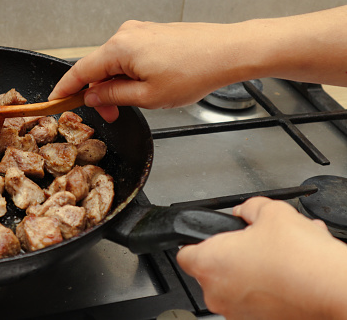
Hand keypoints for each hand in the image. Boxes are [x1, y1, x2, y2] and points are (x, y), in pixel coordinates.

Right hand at [49, 6, 346, 121]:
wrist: (227, 52)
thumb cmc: (193, 72)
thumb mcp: (146, 97)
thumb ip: (112, 96)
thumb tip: (92, 96)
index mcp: (119, 48)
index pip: (80, 71)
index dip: (65, 90)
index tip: (55, 102)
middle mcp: (125, 34)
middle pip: (97, 67)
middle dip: (99, 94)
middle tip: (110, 116)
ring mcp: (140, 32)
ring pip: (114, 63)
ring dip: (116, 86)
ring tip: (134, 104)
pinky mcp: (152, 34)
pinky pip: (130, 57)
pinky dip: (129, 75)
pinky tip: (144, 88)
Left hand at [176, 197, 346, 319]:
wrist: (334, 289)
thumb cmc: (300, 257)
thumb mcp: (271, 212)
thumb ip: (248, 208)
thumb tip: (245, 211)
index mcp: (210, 264)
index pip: (185, 252)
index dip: (196, 241)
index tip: (207, 238)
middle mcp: (217, 293)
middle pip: (213, 269)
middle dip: (232, 254)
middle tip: (253, 244)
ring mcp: (237, 313)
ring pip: (235, 285)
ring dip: (250, 270)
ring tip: (278, 257)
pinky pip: (254, 300)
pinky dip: (266, 287)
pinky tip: (286, 273)